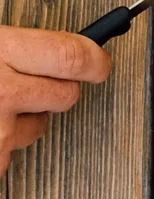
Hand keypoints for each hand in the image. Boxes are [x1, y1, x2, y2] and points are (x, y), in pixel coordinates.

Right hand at [0, 26, 111, 173]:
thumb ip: (18, 46)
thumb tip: (57, 46)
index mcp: (1, 50)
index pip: (73, 56)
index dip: (95, 60)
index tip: (100, 63)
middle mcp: (2, 90)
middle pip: (67, 95)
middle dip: (59, 89)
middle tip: (36, 81)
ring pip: (39, 126)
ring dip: (25, 118)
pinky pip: (10, 152)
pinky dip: (0, 141)